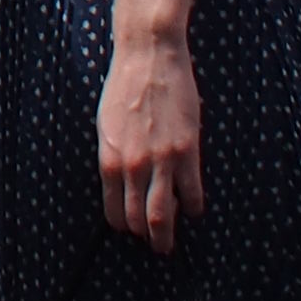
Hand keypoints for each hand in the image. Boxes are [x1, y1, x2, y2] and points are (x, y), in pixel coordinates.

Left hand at [97, 26, 204, 250]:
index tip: (131, 230)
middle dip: (147, 237)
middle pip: (139, 219)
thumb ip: (114, 156)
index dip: (123, 226)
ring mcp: (160, 160)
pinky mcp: (186, 150)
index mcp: (108, 159)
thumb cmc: (123, 86)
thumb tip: (120, 184)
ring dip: (167, 234)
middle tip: (155, 245)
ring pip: (164, 214)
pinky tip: (194, 209)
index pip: (114, 211)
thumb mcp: (106, 125)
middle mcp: (132, 166)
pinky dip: (194, 207)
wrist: (148, 56)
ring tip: (170, 242)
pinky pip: (192, 192)